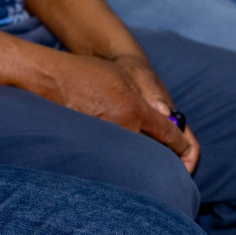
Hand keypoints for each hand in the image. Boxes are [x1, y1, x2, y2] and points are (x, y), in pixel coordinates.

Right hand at [45, 51, 192, 167]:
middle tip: (170, 163)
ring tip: (146, 161)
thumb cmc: (87, 72)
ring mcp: (105, 136)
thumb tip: (169, 118)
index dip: (181, 147)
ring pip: (134, 156)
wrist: (50, 78)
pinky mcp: (90, 144)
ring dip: (142, 158)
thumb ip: (150, 96)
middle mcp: (123, 125)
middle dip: (164, 158)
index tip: (185, 152)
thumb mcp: (123, 75)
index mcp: (135, 108)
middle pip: (155, 153)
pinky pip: (114, 154)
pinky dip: (120, 155)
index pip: (170, 135)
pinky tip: (119, 153)